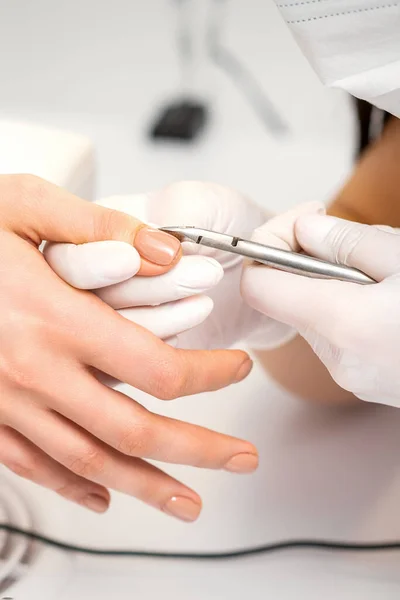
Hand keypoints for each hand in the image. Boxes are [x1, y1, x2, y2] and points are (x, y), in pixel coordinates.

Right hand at [0, 174, 256, 521]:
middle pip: (135, 430)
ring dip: (147, 486)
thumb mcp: (22, 205)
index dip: (210, 376)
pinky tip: (103, 496)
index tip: (237, 368)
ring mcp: (7, 402)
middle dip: (199, 449)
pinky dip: (75, 486)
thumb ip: (97, 226)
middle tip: (241, 458)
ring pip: (90, 463)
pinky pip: (34, 466)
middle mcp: (33, 371)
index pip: (156, 367)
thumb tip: (166, 251)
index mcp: (52, 317)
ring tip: (190, 500)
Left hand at [242, 205, 399, 406]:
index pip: (258, 287)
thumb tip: (304, 230)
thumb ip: (347, 242)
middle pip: (292, 296)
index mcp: (341, 323)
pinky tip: (396, 298)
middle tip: (366, 242)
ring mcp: (352, 374)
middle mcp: (337, 357)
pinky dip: (356, 307)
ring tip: (394, 272)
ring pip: (319, 312)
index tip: (300, 227)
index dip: (268, 249)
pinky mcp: (367, 381)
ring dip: (343, 282)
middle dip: (318, 260)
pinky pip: (342, 333)